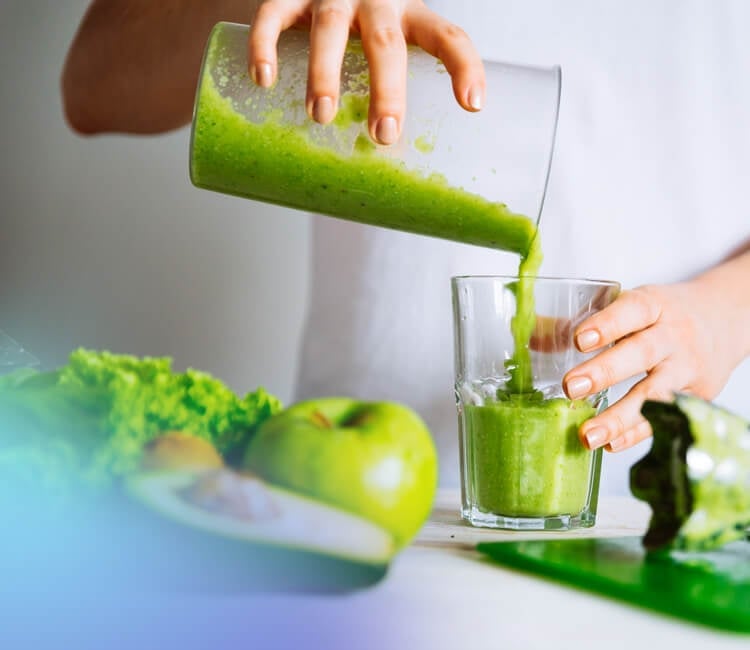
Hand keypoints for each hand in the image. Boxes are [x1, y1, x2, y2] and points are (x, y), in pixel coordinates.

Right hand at [247, 0, 484, 143]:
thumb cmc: (362, 27)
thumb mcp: (390, 43)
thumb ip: (393, 86)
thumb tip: (389, 173)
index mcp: (410, 16)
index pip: (448, 36)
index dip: (465, 67)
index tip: (473, 105)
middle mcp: (376, 1)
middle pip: (386, 44)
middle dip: (386, 90)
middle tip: (383, 133)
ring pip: (330, 29)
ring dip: (324, 73)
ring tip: (319, 115)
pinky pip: (273, 13)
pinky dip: (265, 45)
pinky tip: (263, 79)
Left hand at [561, 280, 742, 452]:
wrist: (726, 321)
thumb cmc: (663, 314)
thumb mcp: (631, 307)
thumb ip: (581, 321)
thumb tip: (528, 332)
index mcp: (654, 305)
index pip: (632, 311)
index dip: (606, 324)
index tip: (579, 340)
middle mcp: (674, 335)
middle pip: (641, 353)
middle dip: (605, 372)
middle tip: (570, 388)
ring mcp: (688, 368)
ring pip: (656, 393)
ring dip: (620, 417)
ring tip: (587, 435)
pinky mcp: (698, 396)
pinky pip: (666, 419)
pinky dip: (638, 433)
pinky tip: (611, 445)